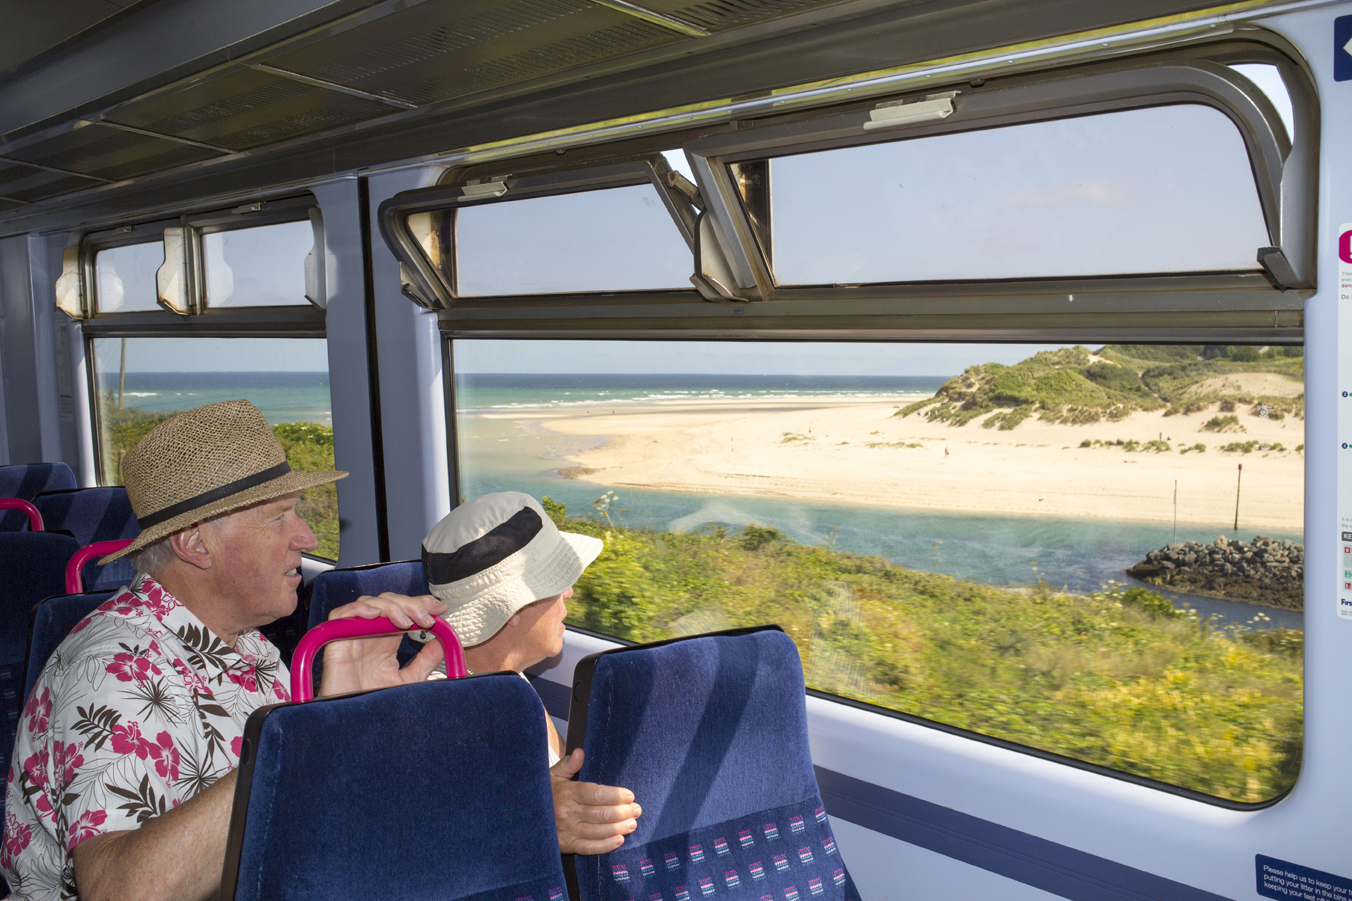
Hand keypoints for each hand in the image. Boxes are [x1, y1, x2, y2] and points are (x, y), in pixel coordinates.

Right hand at [318, 593, 447, 696]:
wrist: (355, 724)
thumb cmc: (375, 702)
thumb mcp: (409, 680)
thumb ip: (426, 661)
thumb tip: (443, 642)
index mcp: (387, 639)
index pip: (404, 609)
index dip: (421, 603)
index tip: (440, 609)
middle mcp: (370, 633)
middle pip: (389, 601)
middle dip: (410, 604)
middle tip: (426, 619)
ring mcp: (353, 636)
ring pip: (369, 603)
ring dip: (390, 606)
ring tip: (406, 622)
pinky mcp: (335, 643)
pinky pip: (339, 615)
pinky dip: (358, 609)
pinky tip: (375, 615)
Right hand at [550, 749, 640, 854]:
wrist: (522, 816)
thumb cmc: (542, 793)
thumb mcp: (551, 775)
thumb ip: (568, 764)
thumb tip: (580, 752)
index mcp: (566, 792)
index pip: (596, 794)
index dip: (615, 795)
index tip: (630, 796)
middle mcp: (567, 812)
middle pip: (601, 813)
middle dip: (623, 812)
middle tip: (637, 810)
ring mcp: (566, 830)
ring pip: (598, 831)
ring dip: (618, 828)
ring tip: (632, 824)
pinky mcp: (565, 845)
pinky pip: (588, 847)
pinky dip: (605, 846)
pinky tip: (619, 841)